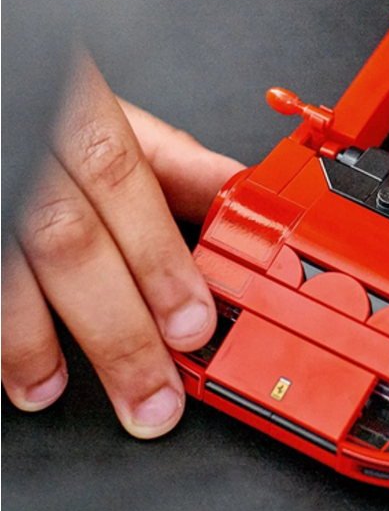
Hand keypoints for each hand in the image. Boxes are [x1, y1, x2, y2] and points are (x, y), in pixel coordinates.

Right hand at [1, 51, 242, 433]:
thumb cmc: (50, 113)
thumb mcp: (113, 120)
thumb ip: (176, 161)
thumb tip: (243, 193)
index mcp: (80, 117)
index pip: (124, 185)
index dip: (160, 258)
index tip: (195, 321)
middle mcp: (29, 155)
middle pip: (72, 243)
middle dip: (121, 323)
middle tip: (159, 389)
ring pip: (14, 271)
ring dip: (46, 346)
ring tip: (87, 397)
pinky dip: (5, 340)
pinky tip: (30, 379)